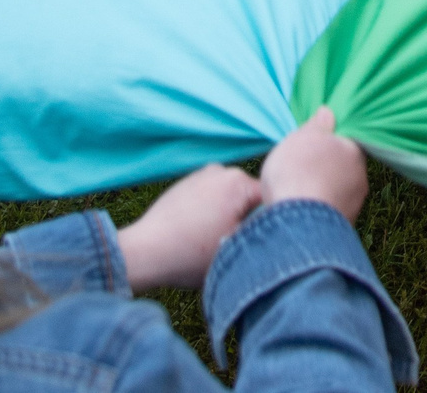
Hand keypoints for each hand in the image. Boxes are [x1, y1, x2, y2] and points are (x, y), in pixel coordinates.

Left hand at [117, 163, 261, 290]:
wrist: (145, 252)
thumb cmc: (191, 255)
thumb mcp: (238, 248)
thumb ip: (264, 233)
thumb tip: (281, 228)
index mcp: (238, 182)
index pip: (272, 200)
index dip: (270, 225)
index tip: (259, 244)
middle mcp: (221, 170)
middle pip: (250, 198)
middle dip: (247, 219)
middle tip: (236, 245)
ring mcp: (200, 175)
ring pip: (230, 199)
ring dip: (228, 216)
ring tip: (214, 240)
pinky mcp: (185, 185)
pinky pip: (210, 198)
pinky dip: (210, 213)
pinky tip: (198, 234)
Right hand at [261, 108, 366, 221]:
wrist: (298, 226)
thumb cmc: (298, 173)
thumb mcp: (302, 138)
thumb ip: (317, 125)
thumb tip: (328, 113)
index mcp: (354, 152)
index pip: (346, 143)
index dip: (328, 145)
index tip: (311, 149)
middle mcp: (361, 179)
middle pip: (343, 169)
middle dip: (326, 170)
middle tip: (301, 172)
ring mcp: (354, 207)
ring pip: (338, 193)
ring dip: (323, 193)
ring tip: (299, 196)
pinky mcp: (343, 229)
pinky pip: (329, 214)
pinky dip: (318, 213)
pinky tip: (301, 214)